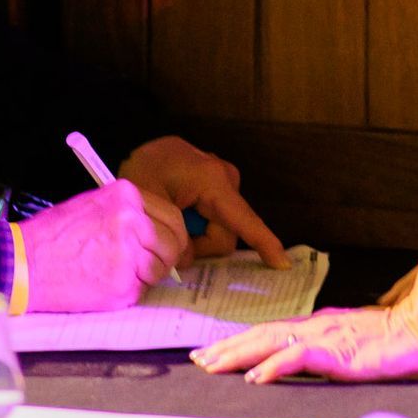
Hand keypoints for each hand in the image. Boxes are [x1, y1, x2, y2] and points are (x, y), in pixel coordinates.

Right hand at [22, 179, 186, 310]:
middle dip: (168, 256)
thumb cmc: (52, 236)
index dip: (173, 234)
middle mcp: (133, 222)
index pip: (172, 216)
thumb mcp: (93, 205)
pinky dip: (127, 290)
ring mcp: (130, 255)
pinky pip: (141, 289)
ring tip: (116, 271)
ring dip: (146, 274)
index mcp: (126, 197)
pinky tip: (103, 282)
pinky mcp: (123, 286)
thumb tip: (155, 230)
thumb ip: (127, 214)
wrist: (24, 263)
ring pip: (160, 268)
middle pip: (174, 243)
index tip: (171, 245)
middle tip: (155, 264)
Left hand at [118, 135, 288, 266]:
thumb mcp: (147, 207)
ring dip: (195, 236)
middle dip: (199, 246)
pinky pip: (215, 218)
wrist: (135, 153)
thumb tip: (188, 258)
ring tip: (170, 218)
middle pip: (226, 233)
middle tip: (170, 237)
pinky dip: (197, 226)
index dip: (263, 242)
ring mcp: (222, 179)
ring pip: (220, 229)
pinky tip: (179, 215)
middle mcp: (225, 176)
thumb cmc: (139, 175)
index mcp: (211, 179)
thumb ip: (170, 237)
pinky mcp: (217, 184)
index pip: (243, 218)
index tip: (282, 264)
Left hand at [189, 304, 417, 383]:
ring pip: (270, 343)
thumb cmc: (398, 340)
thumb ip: (334, 350)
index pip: (272, 332)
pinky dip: (273, 366)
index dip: (242, 341)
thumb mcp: (356, 346)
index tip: (216, 350)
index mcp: (320, 327)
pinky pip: (297, 359)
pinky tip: (255, 377)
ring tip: (213, 365)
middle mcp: (315, 328)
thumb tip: (313, 358)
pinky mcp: (335, 353)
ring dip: (239, 355)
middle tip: (199, 359)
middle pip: (262, 335)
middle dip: (228, 347)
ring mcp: (323, 338)